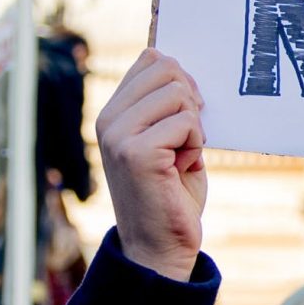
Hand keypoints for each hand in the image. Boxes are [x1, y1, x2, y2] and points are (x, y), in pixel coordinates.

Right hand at [95, 49, 207, 278]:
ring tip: (180, 156)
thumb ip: (165, 104)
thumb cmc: (171, 192)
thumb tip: (172, 62)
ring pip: (178, 94)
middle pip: (166, 68)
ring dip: (194, 126)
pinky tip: (180, 168)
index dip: (181, 80)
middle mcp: (108, 120)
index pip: (151, 59)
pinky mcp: (136, 153)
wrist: (161, 245)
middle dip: (191, 100)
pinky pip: (186, 123)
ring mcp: (118, 136)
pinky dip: (195, 144)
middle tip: (187, 136)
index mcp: (112, 113)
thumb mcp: (166, 139)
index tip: (187, 112)